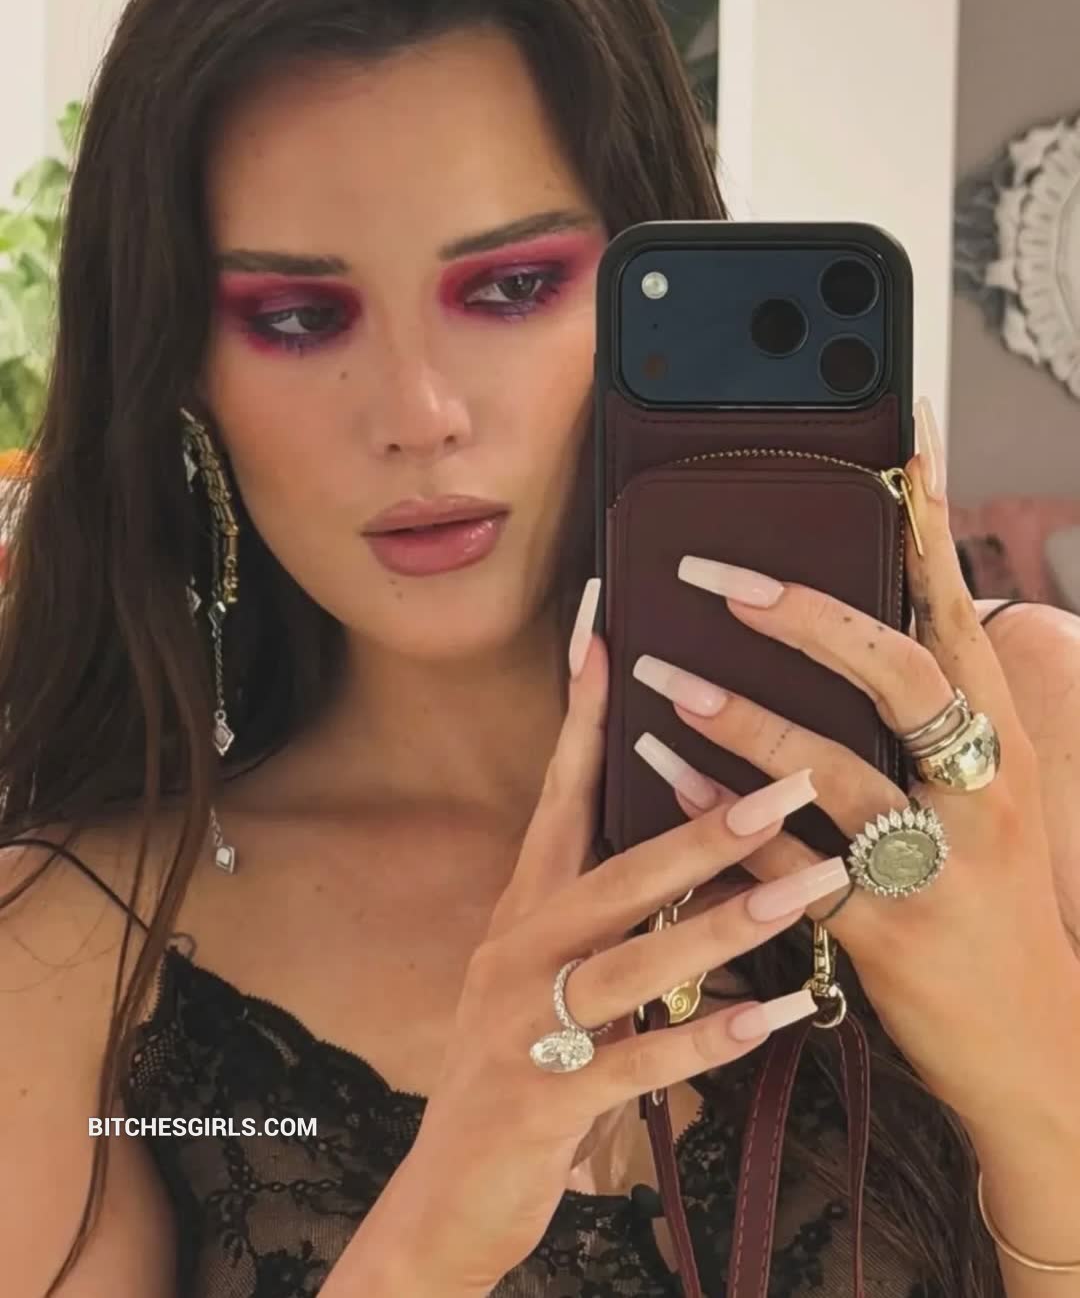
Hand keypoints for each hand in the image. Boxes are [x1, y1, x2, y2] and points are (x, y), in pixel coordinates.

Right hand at [373, 582, 846, 1294]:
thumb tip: (692, 858)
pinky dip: (710, 1035)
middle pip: (615, 873)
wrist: (445, 1191)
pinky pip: (641, 1061)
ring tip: (811, 886)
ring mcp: (527, 1023)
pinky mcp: (547, 1097)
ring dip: (728, 922)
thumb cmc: (513, 1066)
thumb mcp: (545, 976)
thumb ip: (604, 918)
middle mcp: (517, 950)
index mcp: (521, 910)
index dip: (582, 716)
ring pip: (635, 960)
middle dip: (704, 825)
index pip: (557, 796)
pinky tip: (777, 1013)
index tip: (607, 634)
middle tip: (786, 780)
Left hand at [631, 415, 1079, 1140]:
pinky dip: (723, 815)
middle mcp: (979, 793)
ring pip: (830, 770)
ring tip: (662, 675)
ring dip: (738, 717)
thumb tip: (865, 639)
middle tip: (719, 578)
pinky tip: (667, 776)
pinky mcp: (885, 933)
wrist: (1034, 1043)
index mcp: (1004, 747)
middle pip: (898, 677)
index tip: (906, 448)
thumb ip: (939, 726)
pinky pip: (787, 860)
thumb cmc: (999, 903)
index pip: (964, 618)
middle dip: (806, 618)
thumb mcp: (993, 802)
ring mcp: (935, 863)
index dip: (935, 530)